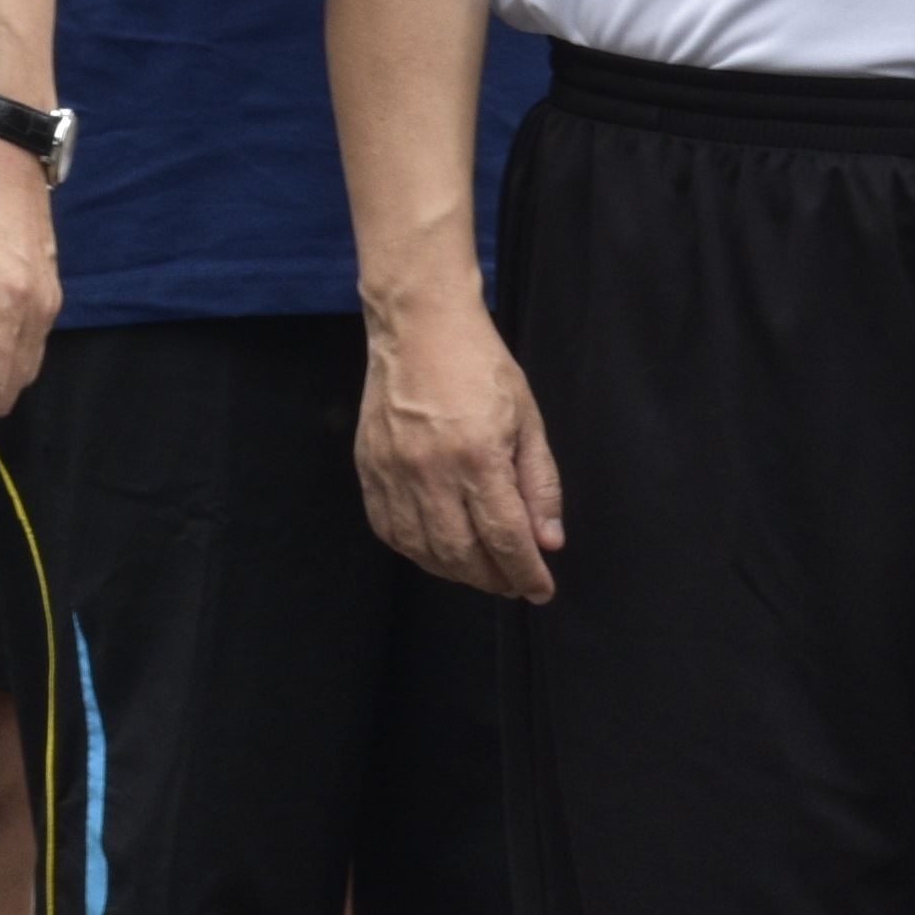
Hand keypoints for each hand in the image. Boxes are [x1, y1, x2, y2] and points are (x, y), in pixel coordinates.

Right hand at [354, 285, 564, 600]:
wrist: (418, 324)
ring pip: (422, 549)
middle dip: (493, 579)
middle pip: (461, 554)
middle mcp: (430, 470)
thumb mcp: (528, 419)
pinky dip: (414, 550)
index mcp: (478, 456)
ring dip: (455, 571)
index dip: (526, 573)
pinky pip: (388, 528)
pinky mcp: (368, 465)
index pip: (506, 538)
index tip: (540, 590)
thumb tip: (546, 542)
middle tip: (512, 582)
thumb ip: (539, 484)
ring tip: (479, 569)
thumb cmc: (480, 365)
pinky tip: (436, 548)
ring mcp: (392, 470)